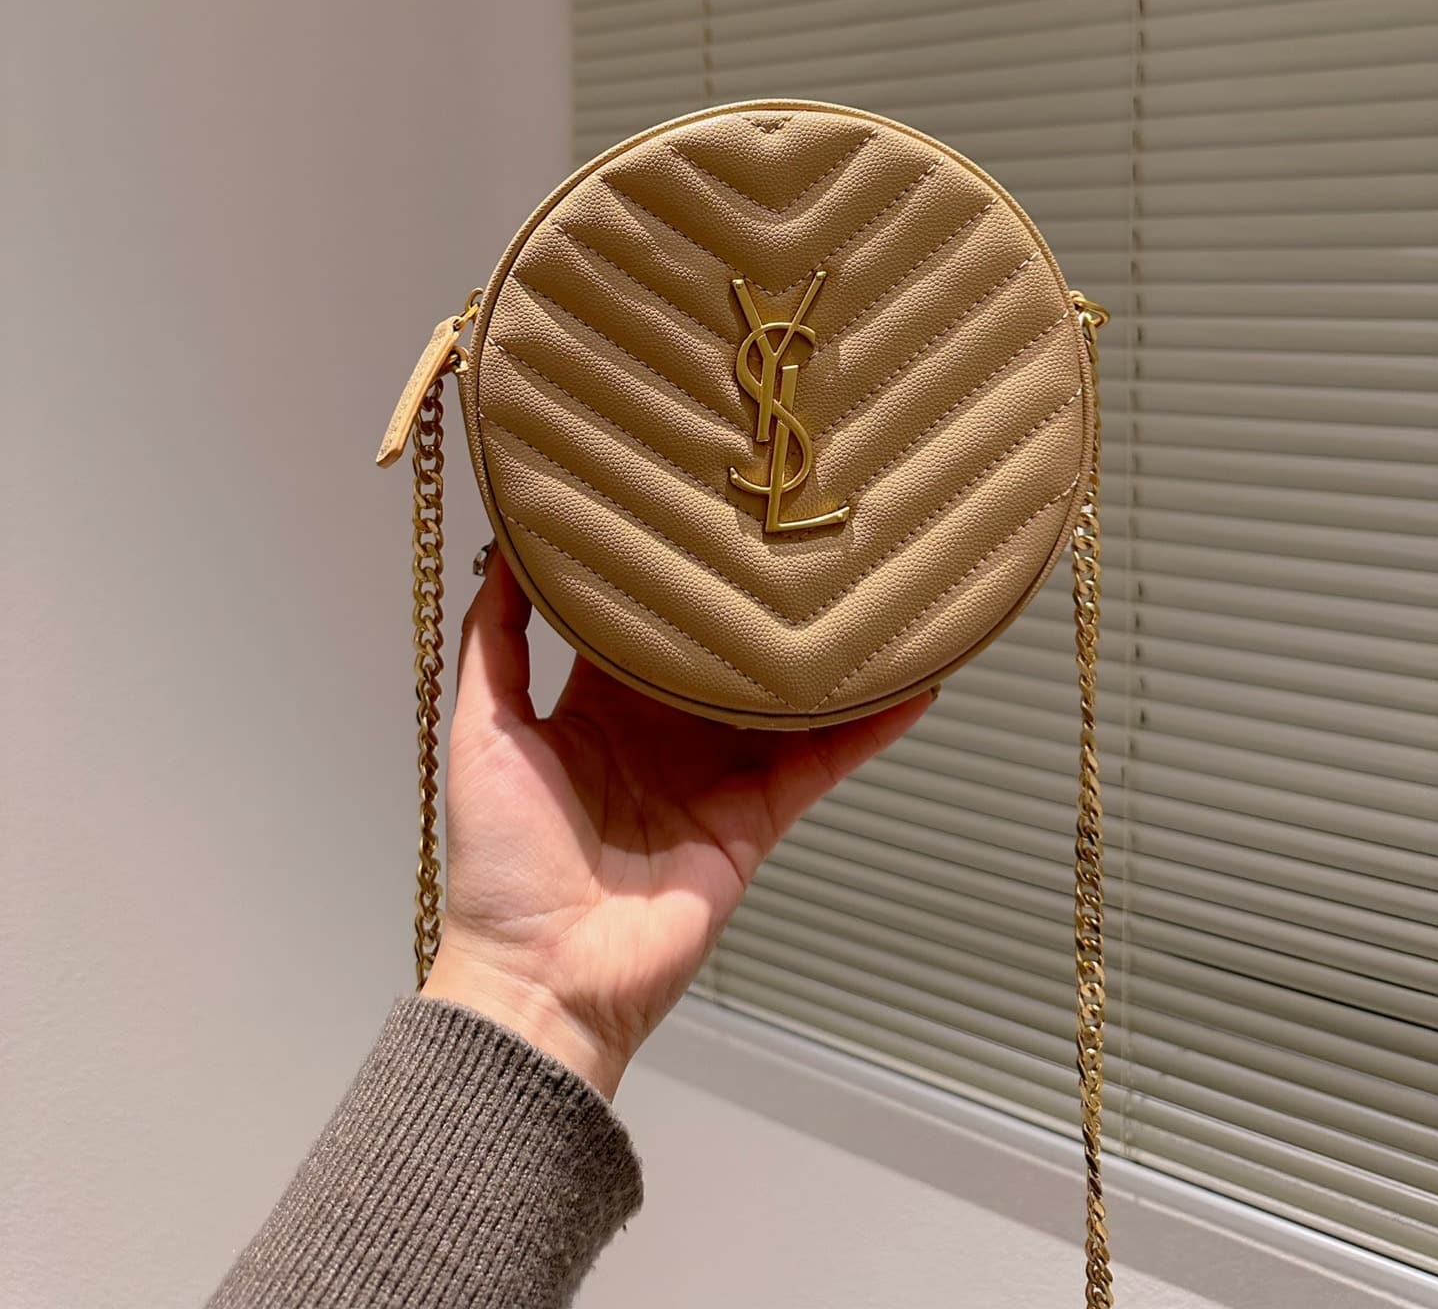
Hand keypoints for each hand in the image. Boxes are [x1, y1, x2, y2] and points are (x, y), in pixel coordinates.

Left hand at [419, 547, 935, 1097]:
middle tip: (794, 529)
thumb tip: (502, 546)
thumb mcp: (482, 732)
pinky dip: (866, 729)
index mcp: (596, 707)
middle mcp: (662, 733)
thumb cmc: (500, 865)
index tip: (696, 507)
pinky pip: (821, 765)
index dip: (666, 570)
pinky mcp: (756, 820)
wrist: (543, 979)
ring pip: (782, 700)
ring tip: (866, 588)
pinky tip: (907, 684)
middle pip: (720, 653)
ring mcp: (715, 776)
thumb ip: (496, 641)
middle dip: (753, 601)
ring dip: (824, 655)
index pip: (640, 620)